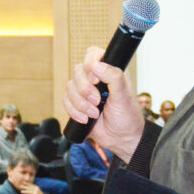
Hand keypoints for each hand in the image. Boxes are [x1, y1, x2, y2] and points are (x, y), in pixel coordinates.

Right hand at [63, 46, 145, 162]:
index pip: (93, 54)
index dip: (89, 64)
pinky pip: (65, 101)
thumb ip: (114, 77)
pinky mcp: (77, 104)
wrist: (121, 139)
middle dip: (85, 89)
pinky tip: (86, 120)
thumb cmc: (127, 116)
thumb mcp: (124, 96)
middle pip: (77, 72)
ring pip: (69, 88)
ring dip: (81, 103)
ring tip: (95, 113)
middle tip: (97, 101)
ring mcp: (84, 91)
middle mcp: (95, 79)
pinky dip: (74, 111)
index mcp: (109, 71)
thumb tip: (97, 65)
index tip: (95, 79)